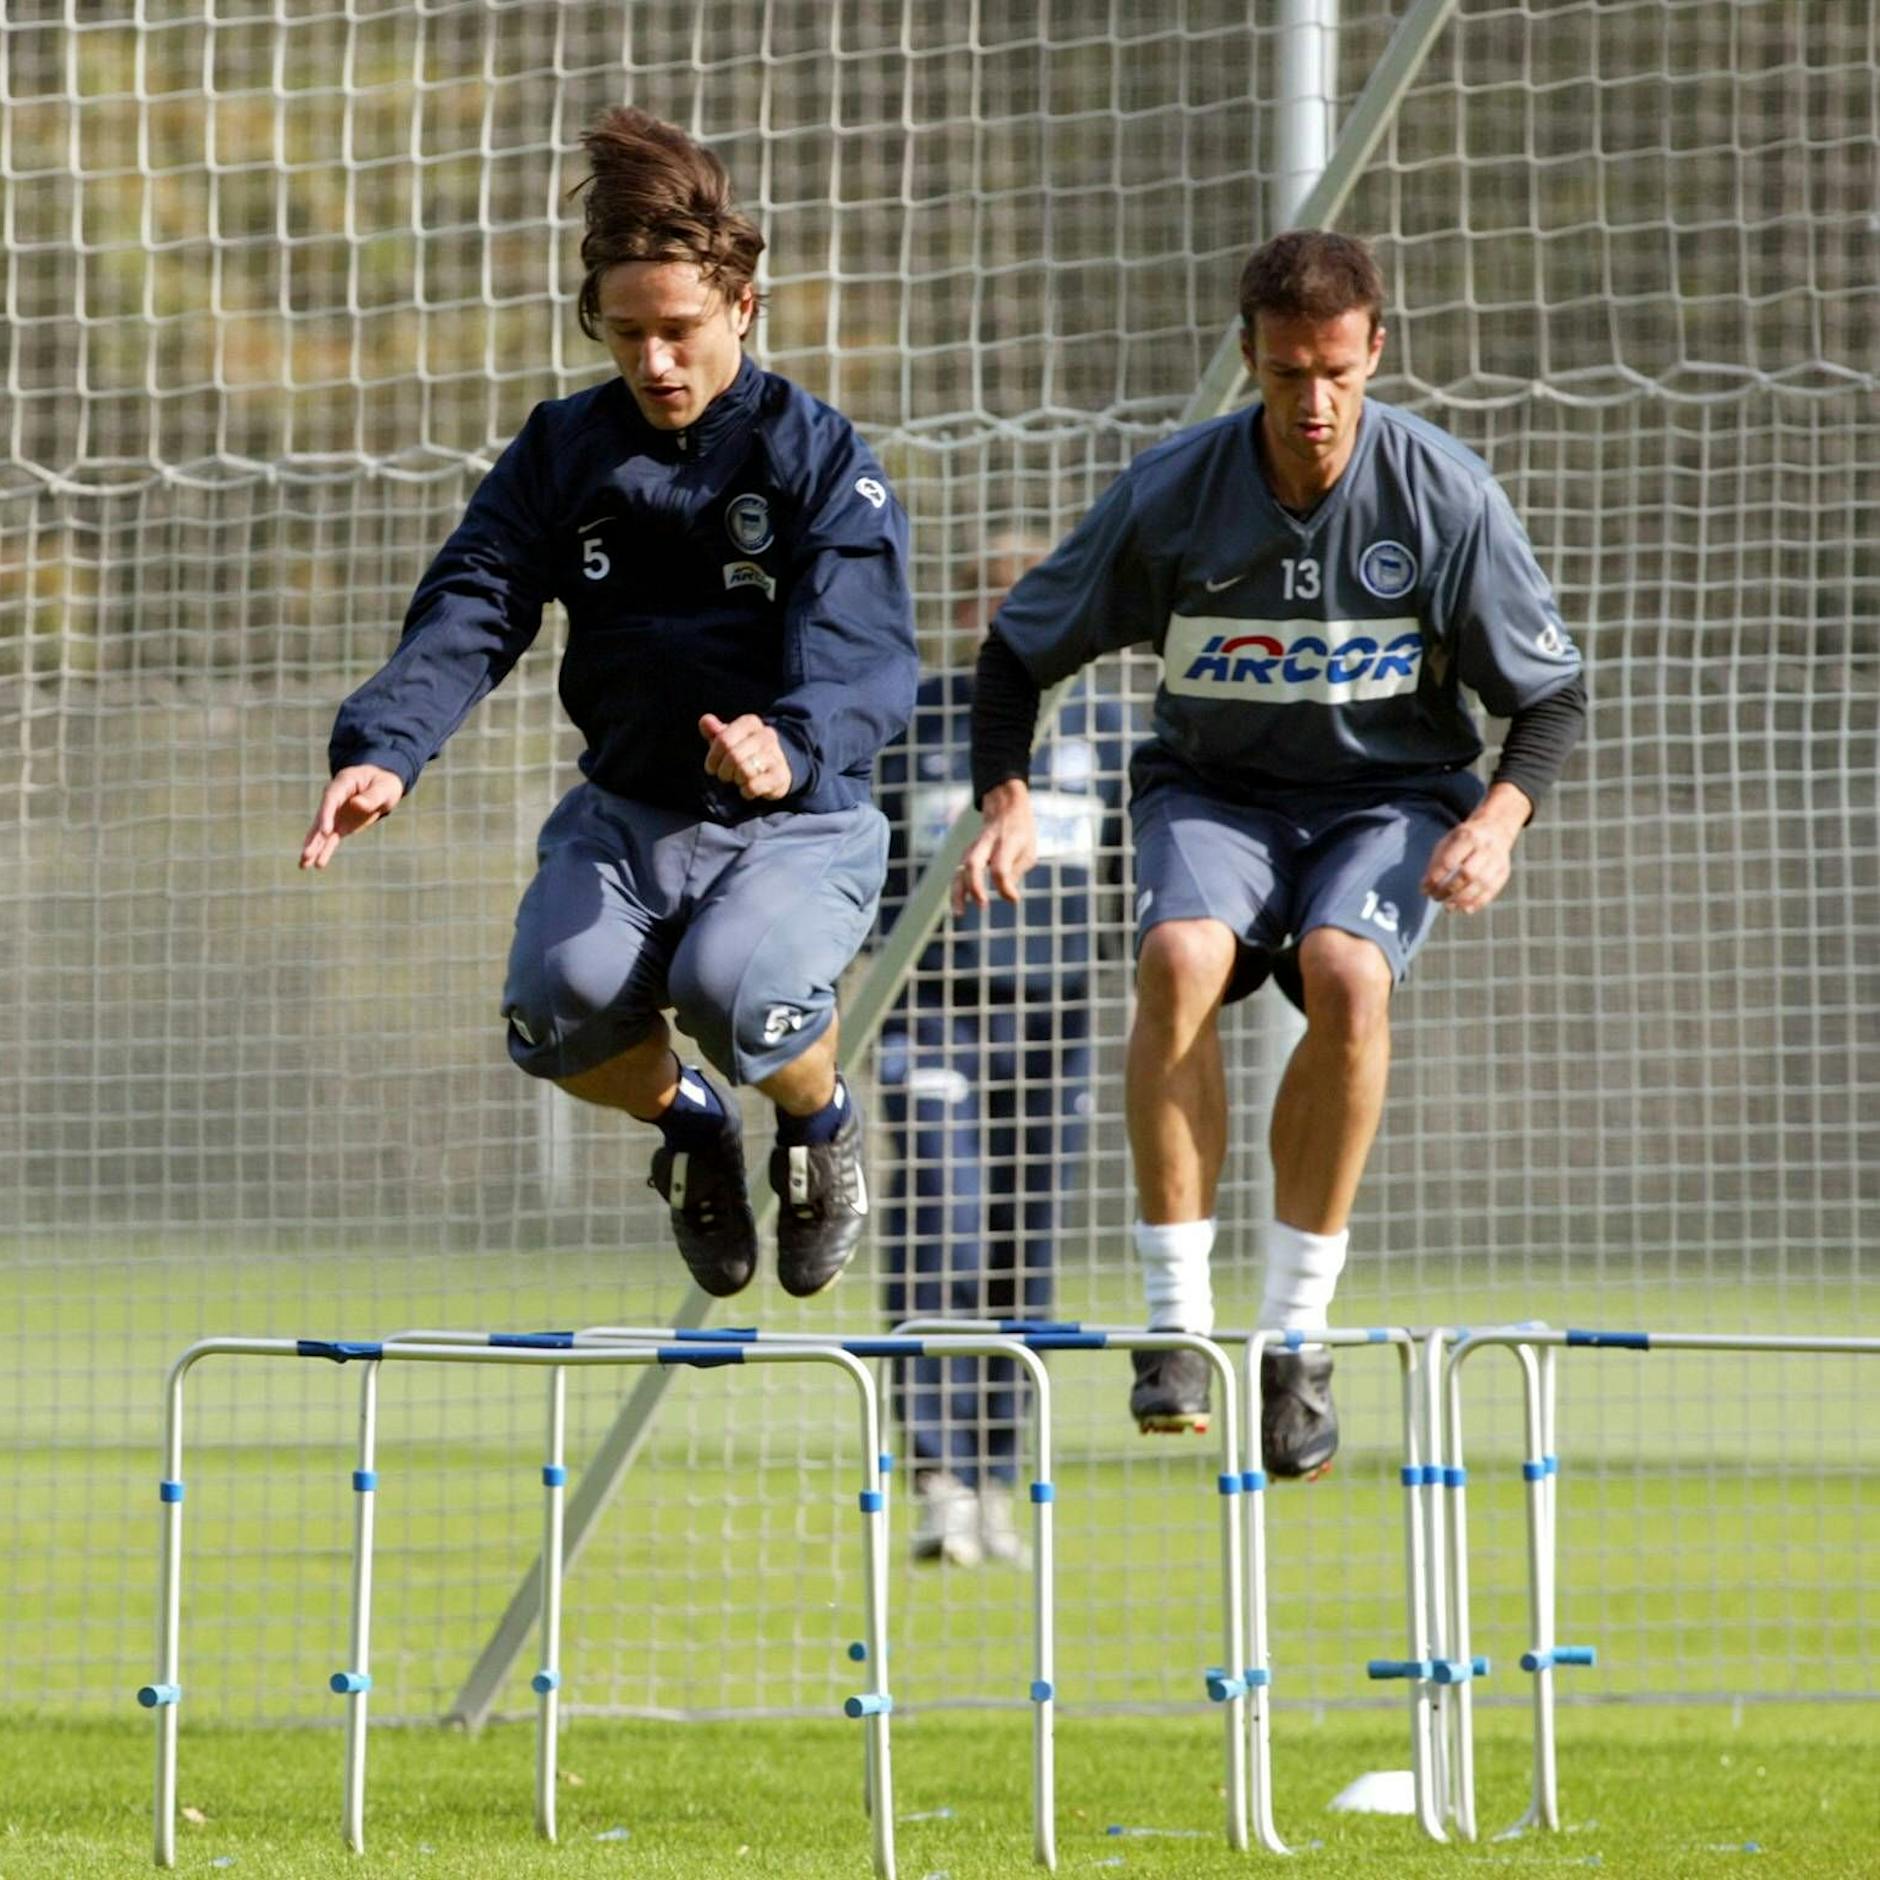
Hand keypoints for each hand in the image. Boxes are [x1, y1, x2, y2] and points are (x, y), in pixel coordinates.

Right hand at [299, 764, 405, 869]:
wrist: (382, 786)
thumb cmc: (383, 783)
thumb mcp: (384, 788)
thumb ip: (372, 796)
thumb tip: (356, 804)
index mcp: (343, 784)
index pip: (331, 799)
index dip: (326, 815)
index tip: (325, 832)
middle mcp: (333, 799)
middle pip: (321, 818)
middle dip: (314, 837)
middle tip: (306, 853)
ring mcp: (335, 814)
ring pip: (321, 832)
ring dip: (313, 848)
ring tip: (303, 864)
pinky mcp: (339, 826)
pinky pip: (330, 840)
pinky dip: (324, 851)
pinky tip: (316, 864)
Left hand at [699, 713, 792, 800]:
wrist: (776, 767)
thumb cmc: (744, 752)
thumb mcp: (728, 740)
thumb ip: (714, 731)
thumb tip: (705, 720)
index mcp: (750, 723)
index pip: (723, 739)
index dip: (713, 757)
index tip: (712, 766)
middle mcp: (766, 735)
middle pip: (733, 756)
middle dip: (724, 770)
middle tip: (725, 775)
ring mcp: (776, 755)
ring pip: (744, 770)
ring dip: (736, 779)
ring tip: (738, 779)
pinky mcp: (780, 776)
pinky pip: (754, 786)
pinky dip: (746, 791)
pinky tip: (747, 788)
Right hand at [952, 779, 1037, 911]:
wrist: (1005, 807)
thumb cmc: (1020, 834)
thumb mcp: (1028, 851)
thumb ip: (1015, 872)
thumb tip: (1008, 897)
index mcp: (1007, 842)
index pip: (1000, 867)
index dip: (1005, 886)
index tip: (1014, 899)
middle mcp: (986, 844)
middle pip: (973, 864)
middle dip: (975, 886)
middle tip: (982, 904)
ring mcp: (974, 847)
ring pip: (961, 870)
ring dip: (959, 892)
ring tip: (959, 914)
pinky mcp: (967, 854)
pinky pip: (959, 873)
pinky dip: (957, 890)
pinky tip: (959, 907)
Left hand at [1420, 783, 1530, 914]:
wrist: (1495, 828)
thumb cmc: (1463, 838)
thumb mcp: (1447, 842)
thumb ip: (1436, 863)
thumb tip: (1425, 888)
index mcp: (1468, 836)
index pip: (1450, 861)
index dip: (1436, 878)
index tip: (1425, 889)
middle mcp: (1486, 848)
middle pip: (1468, 874)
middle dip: (1449, 890)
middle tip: (1436, 898)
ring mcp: (1497, 860)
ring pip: (1481, 885)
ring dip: (1462, 900)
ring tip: (1448, 907)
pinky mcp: (1504, 872)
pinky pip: (1492, 891)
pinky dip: (1478, 903)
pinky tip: (1464, 909)